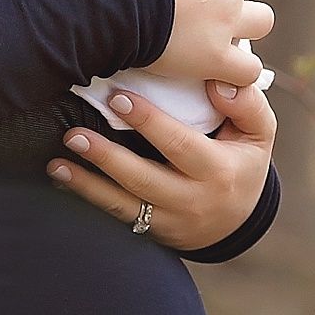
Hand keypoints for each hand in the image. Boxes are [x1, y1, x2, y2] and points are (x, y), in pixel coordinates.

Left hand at [46, 76, 276, 250]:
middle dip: (107, 158)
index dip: (149, 122)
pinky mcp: (152, 231)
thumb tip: (219, 82)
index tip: (118, 98)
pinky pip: (117, 217)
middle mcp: (193, 201)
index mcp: (218, 171)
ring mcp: (170, 221)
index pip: (180, 145)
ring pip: (124, 205)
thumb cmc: (242, 161)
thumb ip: (246, 104)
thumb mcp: (258, 134)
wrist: (238, 220)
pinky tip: (62, 180)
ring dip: (87, 184)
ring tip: (56, 163)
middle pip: (144, 179)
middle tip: (73, 134)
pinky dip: (87, 198)